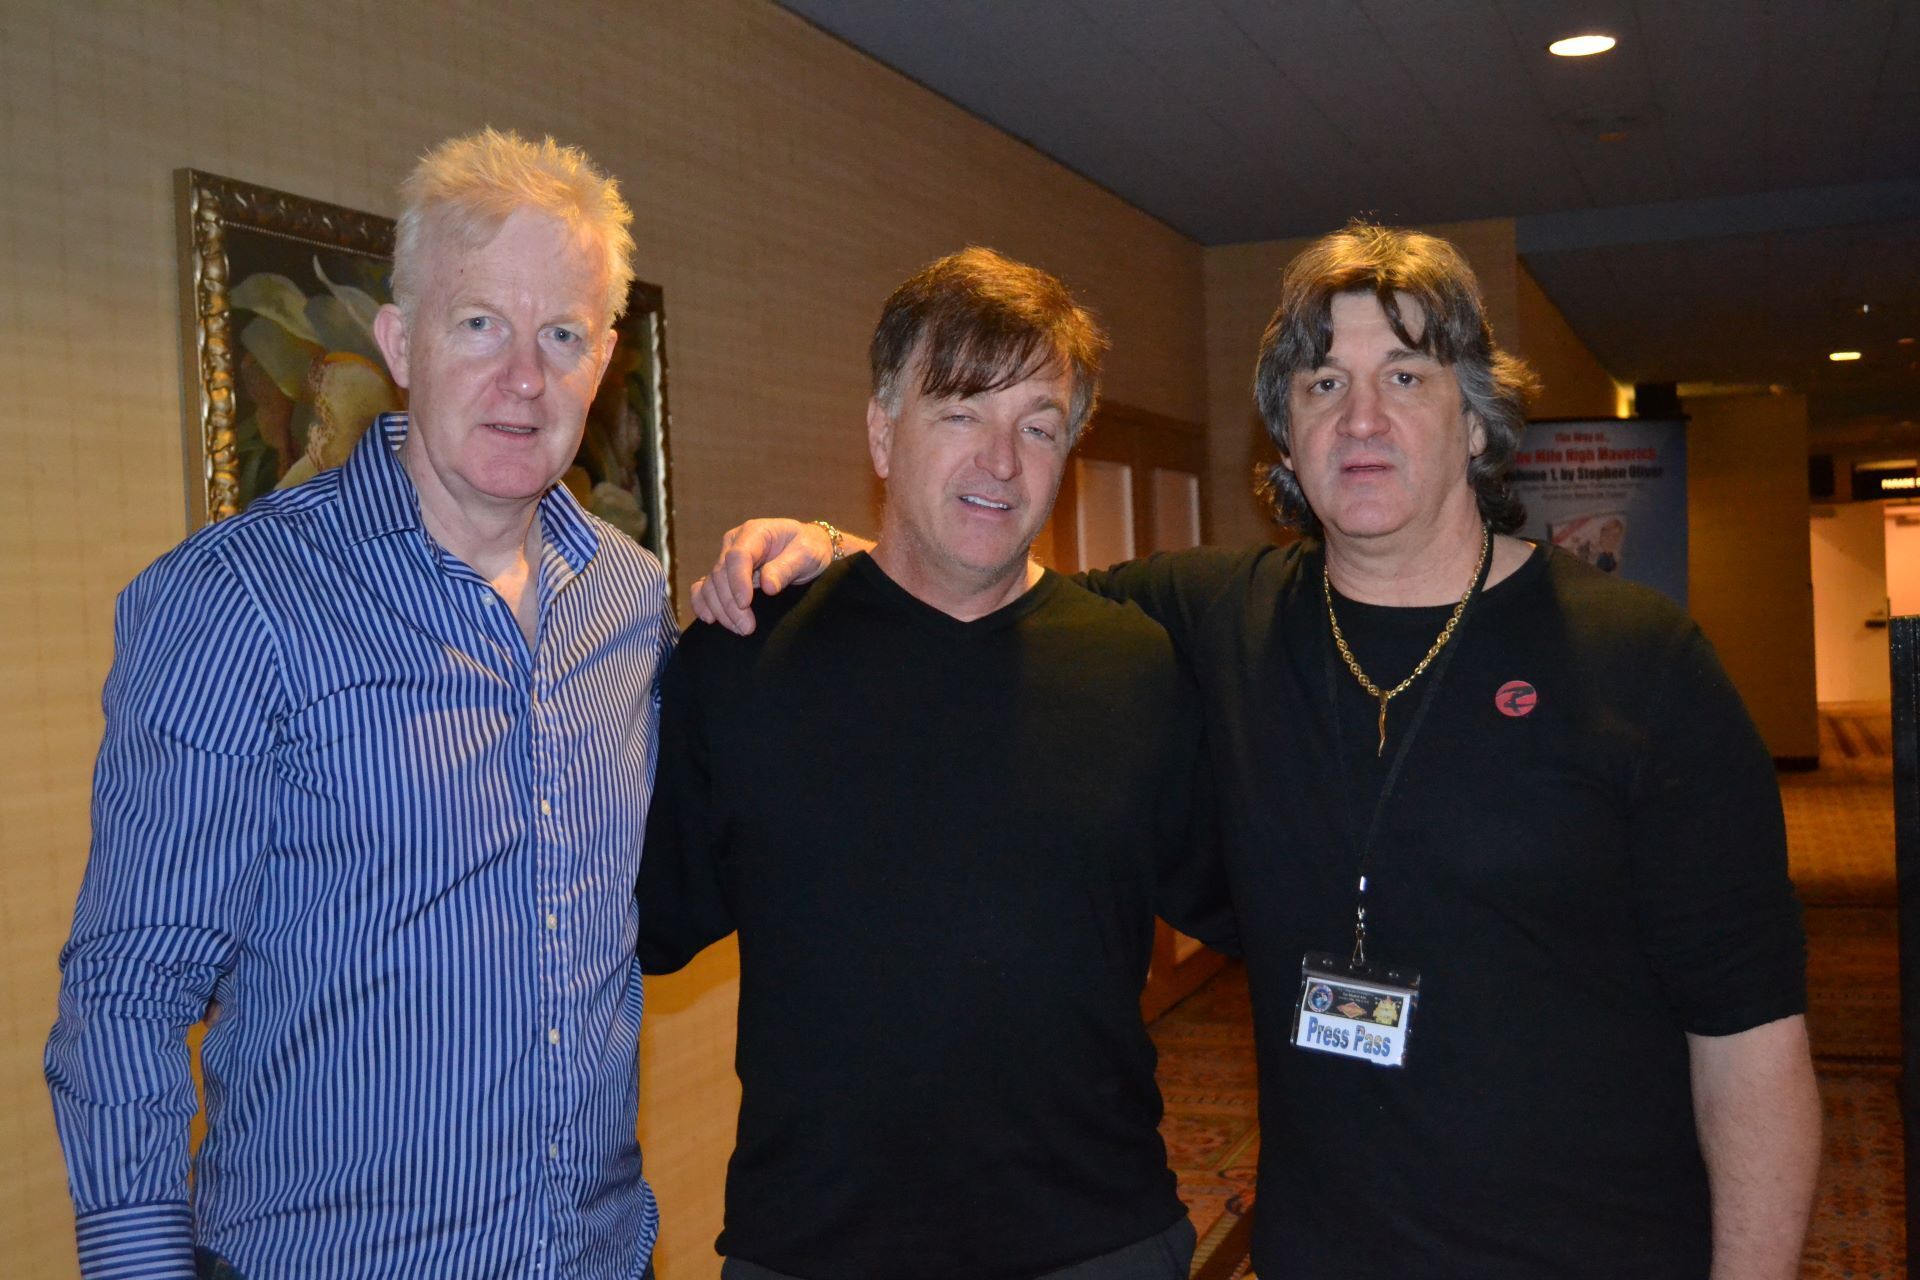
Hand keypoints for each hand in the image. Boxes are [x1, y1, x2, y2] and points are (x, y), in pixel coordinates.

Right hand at [689, 519, 834, 634]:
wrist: (807, 548)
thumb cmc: (808, 547)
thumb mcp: (807, 554)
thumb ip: (787, 567)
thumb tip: (767, 586)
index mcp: (755, 532)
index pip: (738, 556)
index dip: (738, 581)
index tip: (745, 604)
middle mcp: (734, 543)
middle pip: (721, 574)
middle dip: (730, 604)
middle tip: (747, 628)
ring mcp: (725, 558)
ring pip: (710, 584)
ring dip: (720, 609)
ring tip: (740, 629)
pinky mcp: (723, 574)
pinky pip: (703, 588)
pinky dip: (702, 603)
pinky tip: (710, 619)